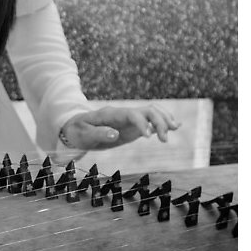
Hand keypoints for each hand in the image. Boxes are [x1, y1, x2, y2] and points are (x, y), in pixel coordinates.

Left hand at [60, 105, 180, 149]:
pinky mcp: (133, 126)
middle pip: (148, 110)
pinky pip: (151, 120)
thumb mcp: (83, 134)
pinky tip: (175, 127)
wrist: (76, 128)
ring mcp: (129, 118)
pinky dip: (163, 122)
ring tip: (174, 131)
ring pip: (153, 112)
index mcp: (111, 114)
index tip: (149, 137)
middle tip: (165, 140)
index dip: (142, 123)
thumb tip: (115, 134)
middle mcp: (123, 113)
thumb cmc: (78, 132)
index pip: (132, 114)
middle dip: (159, 121)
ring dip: (165, 119)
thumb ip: (98, 133)